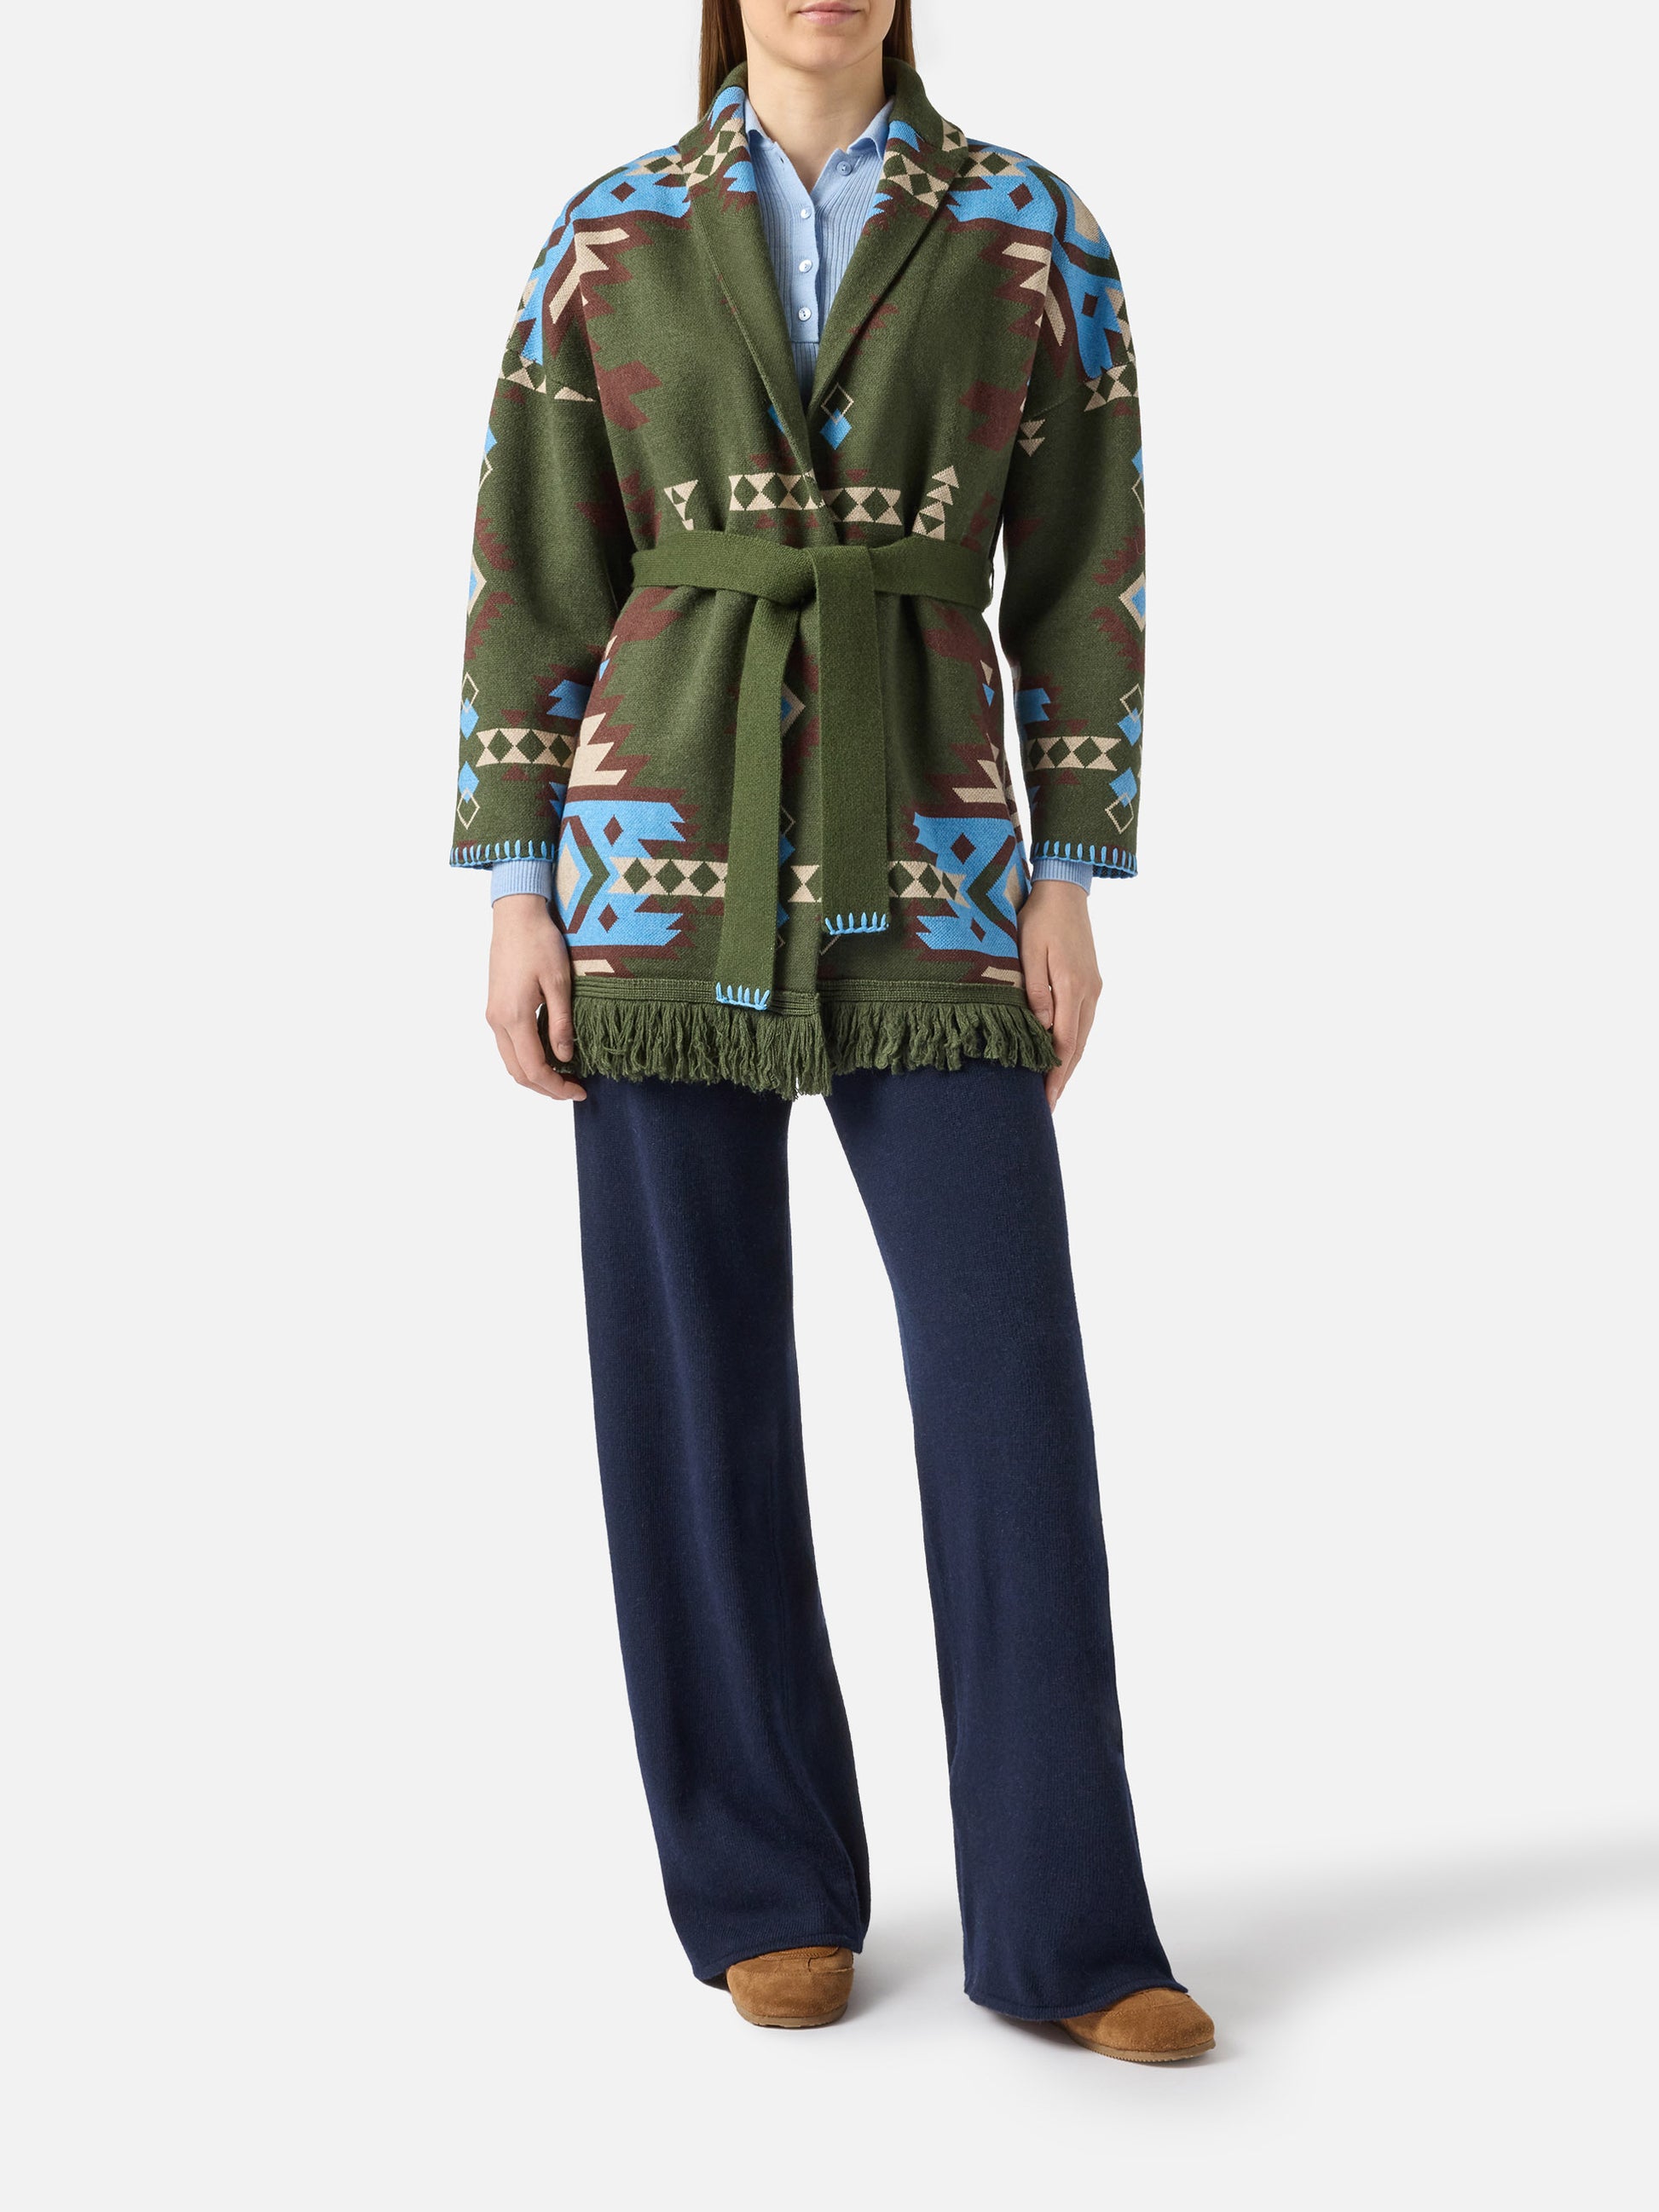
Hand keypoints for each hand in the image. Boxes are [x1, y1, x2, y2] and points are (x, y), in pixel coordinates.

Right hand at [486, 895, 586, 1101]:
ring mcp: (493, 1015)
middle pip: (518, 1072)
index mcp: (514, 1017)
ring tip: (564, 1076)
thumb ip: (560, 1023)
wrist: (516, 916)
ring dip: (535, 1075)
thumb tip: (566, 1058)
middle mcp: (498, 1021)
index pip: (534, 1068)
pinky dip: (527, 1059)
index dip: (556, 1087)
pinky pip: (508, 1046)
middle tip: (574, 1089)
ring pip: (510, 1061)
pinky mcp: (495, 1008)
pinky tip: (549, 1055)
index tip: (580, 1091)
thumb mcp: (559, 983)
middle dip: (545, 1088)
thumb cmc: (540, 942)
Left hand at [1019, 879, 1100, 1111]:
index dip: (1054, 1075)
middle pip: (1077, 1047)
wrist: (1065, 889)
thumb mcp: (1028, 950)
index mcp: (1072, 986)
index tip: (1044, 1102)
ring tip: (1052, 1092)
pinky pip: (1082, 1023)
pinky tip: (1061, 1057)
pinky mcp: (1090, 983)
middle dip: (1062, 1080)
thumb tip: (1041, 1028)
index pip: (1064, 1043)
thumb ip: (1035, 990)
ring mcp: (1092, 988)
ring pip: (1081, 1037)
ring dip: (1068, 1066)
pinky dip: (1072, 1046)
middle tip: (1046, 1109)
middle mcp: (1088, 992)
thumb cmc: (1039, 917)